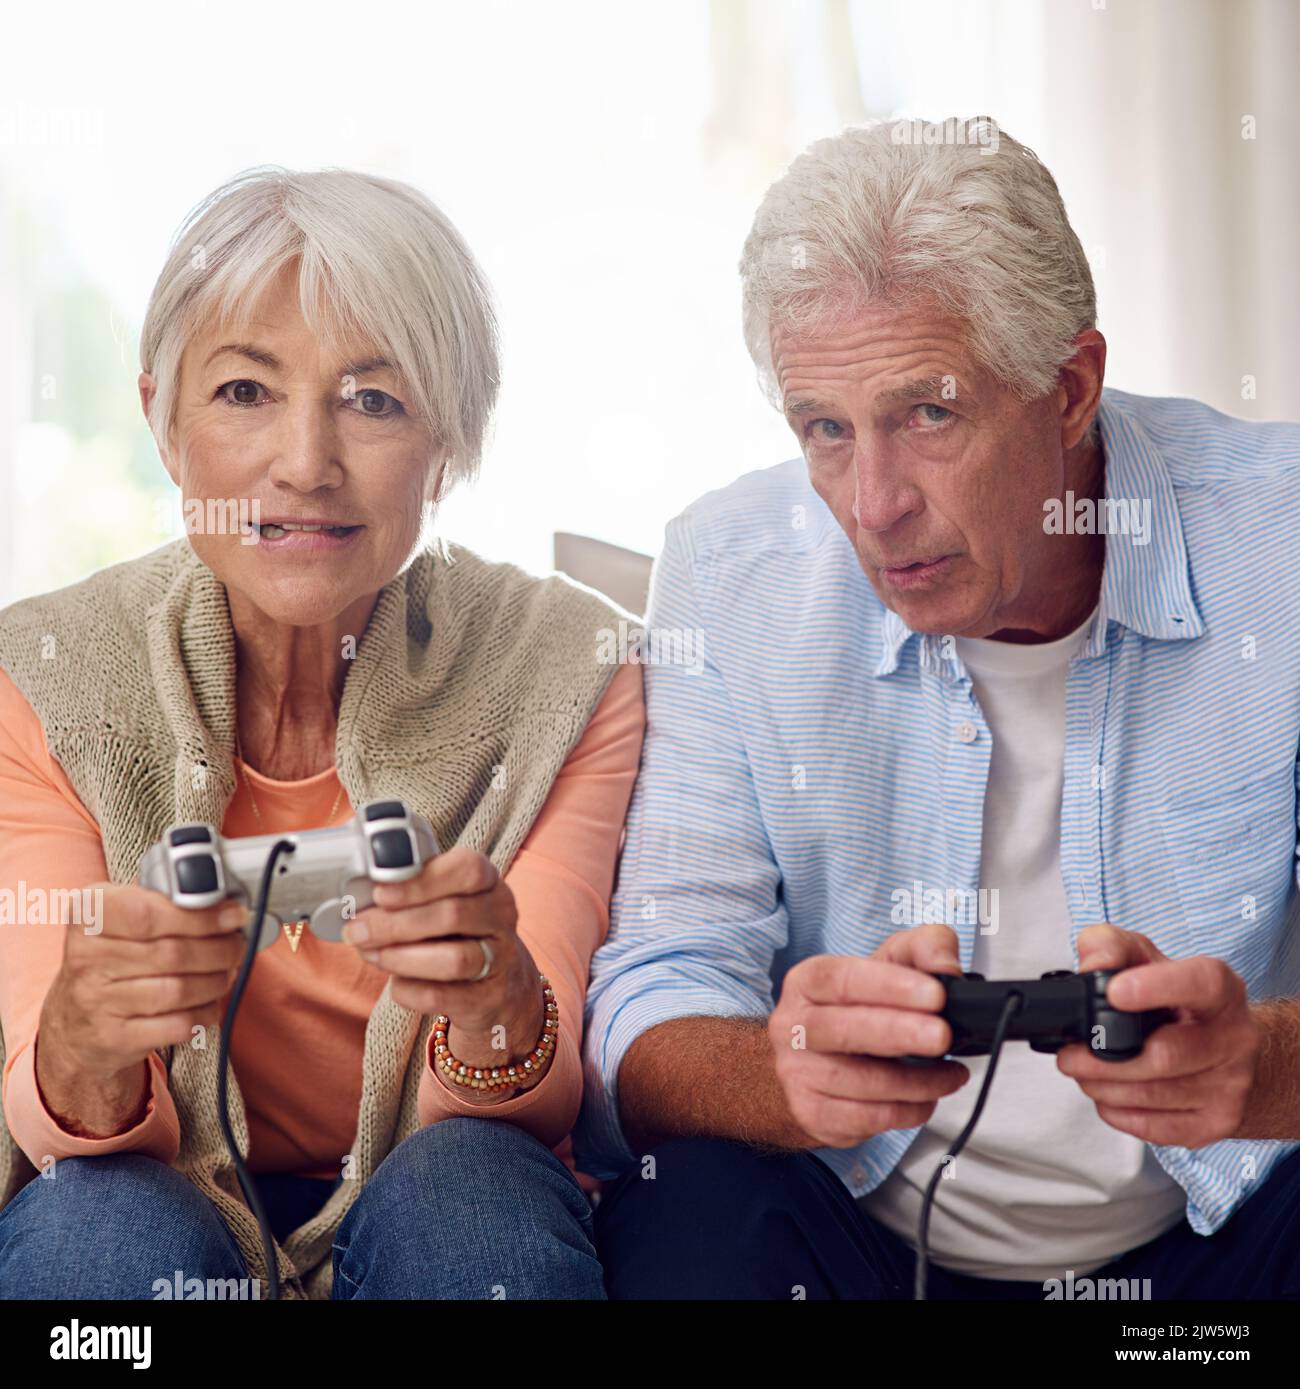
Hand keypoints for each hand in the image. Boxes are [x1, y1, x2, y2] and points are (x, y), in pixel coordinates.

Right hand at [40, 882, 247, 1079]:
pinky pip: (177, 1024)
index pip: (148, 913)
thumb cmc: (110, 958)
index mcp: (88, 915)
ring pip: (179, 990)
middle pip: (173, 953)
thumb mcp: (121, 916)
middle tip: (237, 945)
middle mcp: (84, 958)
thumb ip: (163, 900)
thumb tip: (221, 900)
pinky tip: (209, 1001)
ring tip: (227, 971)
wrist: (76, 1022)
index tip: (232, 915)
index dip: (200, 916)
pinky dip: (204, 1012)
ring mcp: (95, 1001)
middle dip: (220, 949)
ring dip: (216, 980)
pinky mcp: (113, 1037)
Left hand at [343, 846, 543, 1072]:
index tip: (380, 893)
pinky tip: (396, 982)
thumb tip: (358, 899)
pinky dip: (409, 990)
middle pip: (453, 915)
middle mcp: (502, 915)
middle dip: (395, 924)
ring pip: (454, 959)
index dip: (421, 881)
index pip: (467, 870)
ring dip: (401, 958)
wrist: (498, 981)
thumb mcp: (442, 899)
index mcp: (488, 880)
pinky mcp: (490, 997)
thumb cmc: (456, 931)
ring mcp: (501, 958)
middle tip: (358, 930)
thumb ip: (410, 891)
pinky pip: (442, 996)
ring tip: (371, 955)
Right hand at [767, 922, 969, 1147]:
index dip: (888, 986)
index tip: (935, 994)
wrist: (811, 1064)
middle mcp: (793, 1027)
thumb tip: (947, 967)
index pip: (840, 978)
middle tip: (943, 1036)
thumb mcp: (887, 966)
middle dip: (900, 1033)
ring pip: (860, 1082)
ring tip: (951, 1073)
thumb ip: (922, 948)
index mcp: (807, 983)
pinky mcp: (812, 1113)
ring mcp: (797, 1073)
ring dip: (917, 1081)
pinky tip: (927, 1097)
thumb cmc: (856, 1010)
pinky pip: (866, 1118)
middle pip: (843, 1030)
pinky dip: (907, 1110)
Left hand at [1055, 922, 1260, 1147]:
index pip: (1199, 983)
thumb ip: (1110, 946)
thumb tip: (1091, 966)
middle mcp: (1234, 1037)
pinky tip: (1108, 1095)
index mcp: (1219, 989)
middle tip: (1069, 1055)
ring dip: (1102, 1087)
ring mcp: (1230, 1084)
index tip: (1114, 993)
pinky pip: (1156, 1127)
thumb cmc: (1177, 999)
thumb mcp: (1144, 958)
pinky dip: (1118, 1113)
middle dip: (1102, 1060)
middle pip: (1165, 1056)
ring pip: (1154, 1095)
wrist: (1225, 1048)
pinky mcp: (1217, 1122)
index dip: (1156, 988)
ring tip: (1083, 1073)